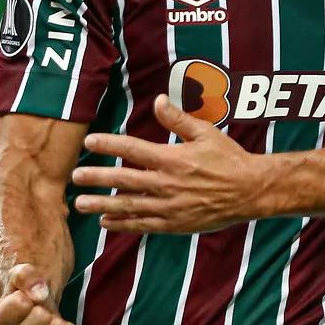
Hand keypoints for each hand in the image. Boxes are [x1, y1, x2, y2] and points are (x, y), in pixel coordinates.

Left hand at [72, 96, 270, 233]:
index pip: (132, 149)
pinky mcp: (175, 224)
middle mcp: (166, 184)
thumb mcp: (206, 133)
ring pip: (128, 206)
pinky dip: (123, 224)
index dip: (109, 144)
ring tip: (80, 204)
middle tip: (75, 176)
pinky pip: (143, 224)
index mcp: (172, 159)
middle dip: (96, 177)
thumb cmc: (229, 159)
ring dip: (102, 205)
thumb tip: (158, 100)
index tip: (91, 141)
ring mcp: (169, 206)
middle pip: (123, 179)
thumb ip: (178, 119)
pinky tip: (106, 223)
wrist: (250, 191)